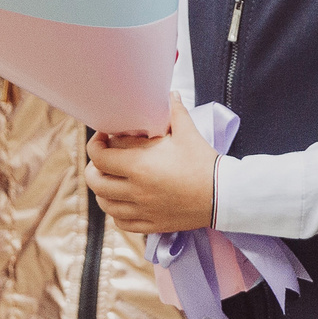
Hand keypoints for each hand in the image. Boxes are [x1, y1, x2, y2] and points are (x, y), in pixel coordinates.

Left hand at [86, 94, 215, 234]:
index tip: (103, 138)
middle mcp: (135, 190)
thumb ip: (175, 111)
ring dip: (102, 191)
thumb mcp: (188, 133)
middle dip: (94, 168)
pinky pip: (121, 222)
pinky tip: (123, 203)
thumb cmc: (204, 162)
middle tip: (104, 159)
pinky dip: (116, 212)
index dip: (95, 145)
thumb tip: (170, 94)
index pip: (100, 158)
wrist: (223, 194)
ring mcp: (142, 210)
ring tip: (111, 180)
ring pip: (105, 204)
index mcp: (139, 166)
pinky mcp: (151, 224)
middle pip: (96, 182)